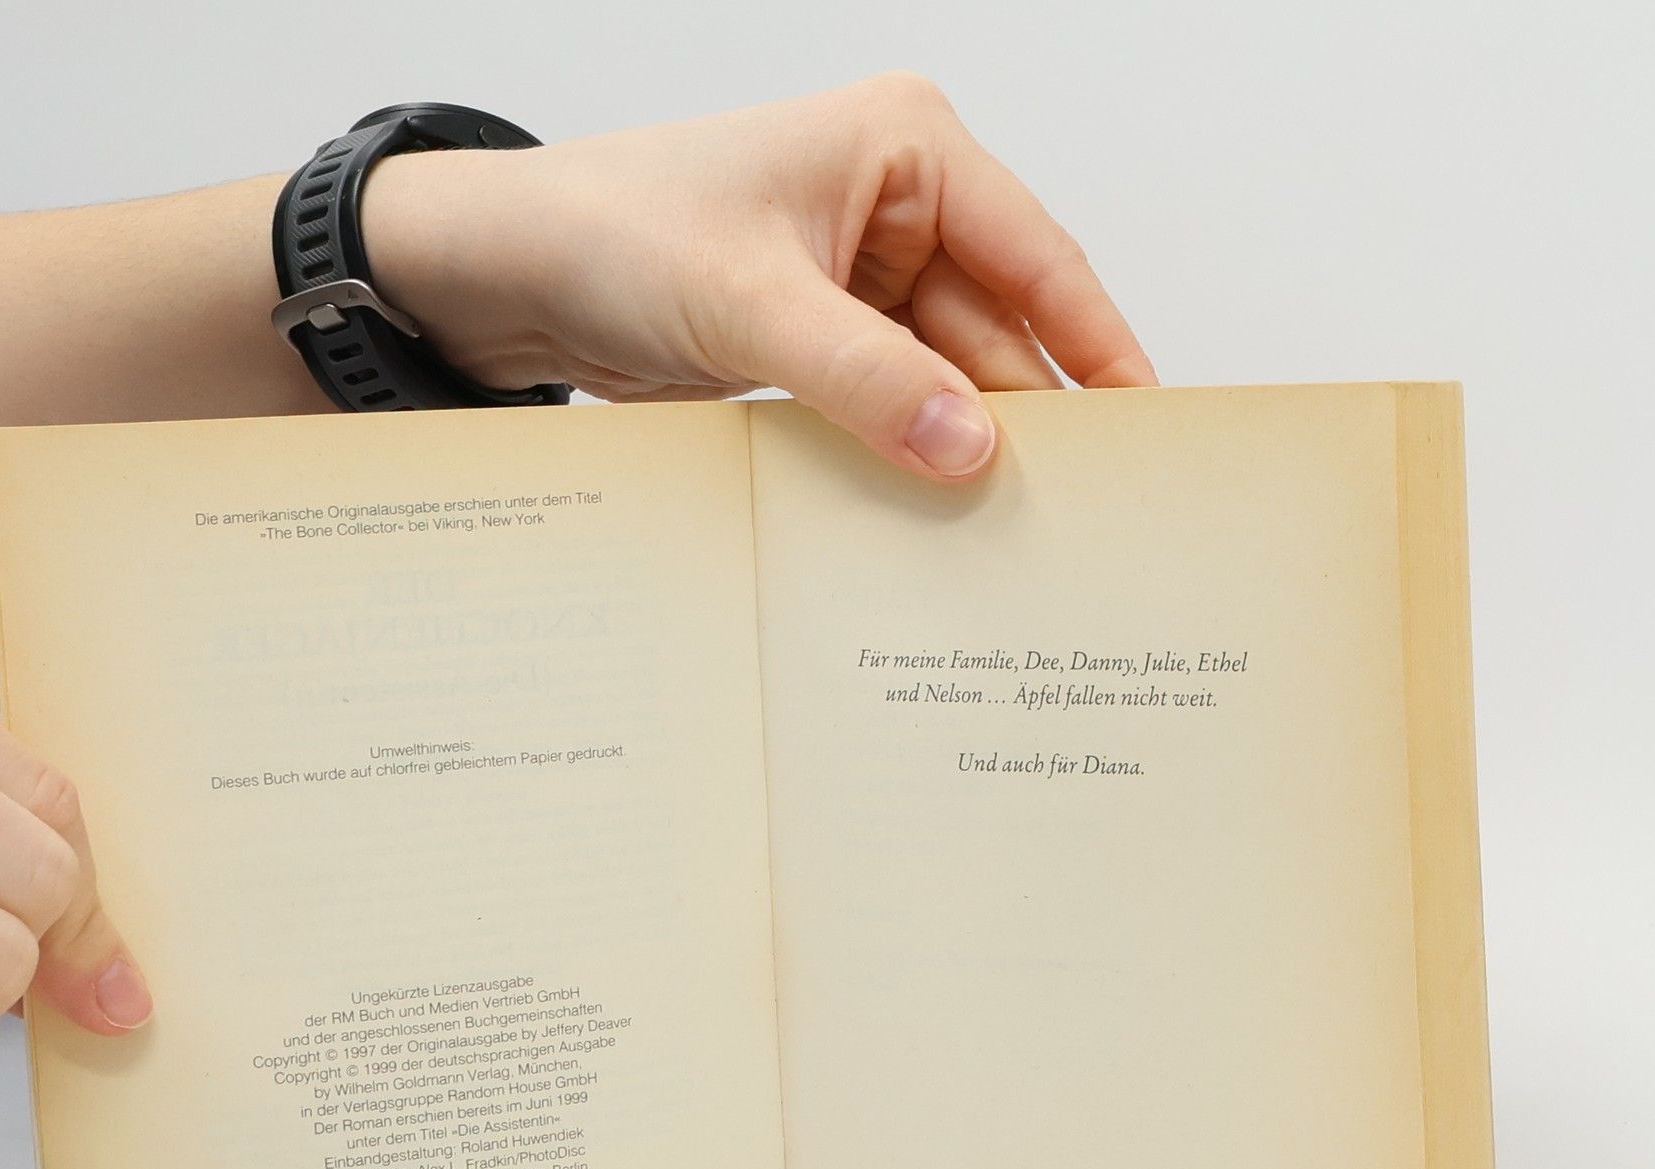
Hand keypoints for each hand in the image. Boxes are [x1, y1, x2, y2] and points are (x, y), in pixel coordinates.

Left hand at [366, 73, 1154, 479]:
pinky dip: (906, 452)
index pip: (1038, 259)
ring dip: (959, 447)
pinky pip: (890, 403)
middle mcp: (897, 207)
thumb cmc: (613, 233)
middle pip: (997, 330)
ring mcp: (859, 279)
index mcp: (907, 150)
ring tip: (1006, 534)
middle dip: (1025, 418)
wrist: (510, 273)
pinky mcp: (821, 339)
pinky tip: (929, 514)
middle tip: (1073, 515)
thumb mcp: (750, 304)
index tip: (1143, 429)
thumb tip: (971, 450)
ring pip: (944, 377)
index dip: (1097, 347)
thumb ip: (868, 381)